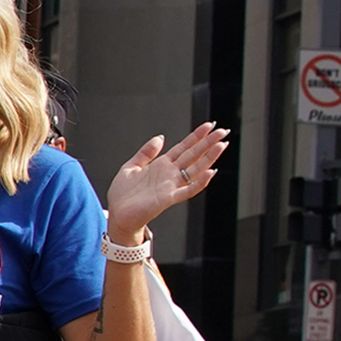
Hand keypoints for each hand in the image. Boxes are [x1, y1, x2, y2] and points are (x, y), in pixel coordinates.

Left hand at [104, 123, 228, 240]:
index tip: (209, 125)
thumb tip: (160, 137)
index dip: (196, 136)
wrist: (118, 214)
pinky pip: (188, 190)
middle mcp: (170, 174)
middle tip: (223, 131)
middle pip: (193, 155)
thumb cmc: (123, 194)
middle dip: (208, 143)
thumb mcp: (131, 167)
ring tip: (221, 145)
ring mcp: (171, 186)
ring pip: (195, 170)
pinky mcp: (168, 198)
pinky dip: (200, 182)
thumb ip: (146, 153)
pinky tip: (210, 172)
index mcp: (162, 165)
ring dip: (209, 158)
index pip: (184, 147)